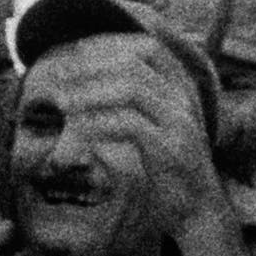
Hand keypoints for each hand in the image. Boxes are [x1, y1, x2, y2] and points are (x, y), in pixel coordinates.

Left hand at [49, 34, 218, 233]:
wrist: (197, 211)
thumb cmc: (163, 168)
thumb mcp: (145, 130)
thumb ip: (121, 107)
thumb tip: (73, 88)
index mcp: (180, 89)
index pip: (148, 48)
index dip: (111, 44)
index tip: (76, 51)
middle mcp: (184, 99)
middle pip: (135, 64)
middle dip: (92, 66)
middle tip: (59, 77)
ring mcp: (181, 123)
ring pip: (132, 89)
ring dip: (91, 92)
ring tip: (61, 102)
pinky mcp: (173, 150)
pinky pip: (131, 125)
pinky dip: (99, 122)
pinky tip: (78, 129)